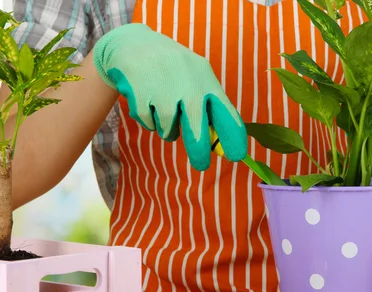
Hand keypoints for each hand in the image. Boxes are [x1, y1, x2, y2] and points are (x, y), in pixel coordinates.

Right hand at [93, 23, 246, 170]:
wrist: (135, 45)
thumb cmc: (174, 69)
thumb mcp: (196, 77)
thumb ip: (209, 107)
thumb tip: (218, 144)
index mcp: (207, 82)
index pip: (226, 115)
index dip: (232, 138)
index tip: (236, 156)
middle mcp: (188, 87)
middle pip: (197, 132)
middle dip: (199, 152)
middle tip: (201, 165)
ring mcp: (163, 92)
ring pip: (169, 131)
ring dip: (167, 130)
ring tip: (163, 110)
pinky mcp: (141, 97)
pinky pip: (149, 125)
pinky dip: (148, 121)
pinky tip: (147, 101)